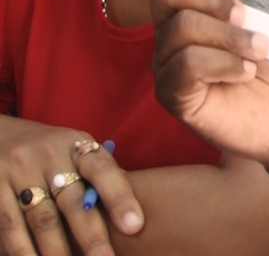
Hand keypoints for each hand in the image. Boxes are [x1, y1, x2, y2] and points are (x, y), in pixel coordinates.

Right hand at [0, 121, 142, 255]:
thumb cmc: (48, 152)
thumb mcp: (72, 152)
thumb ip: (94, 177)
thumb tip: (128, 215)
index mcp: (75, 144)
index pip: (102, 169)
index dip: (120, 197)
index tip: (135, 226)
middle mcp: (47, 155)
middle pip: (73, 202)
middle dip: (92, 237)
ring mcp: (17, 170)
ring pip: (42, 219)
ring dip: (58, 251)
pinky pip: (10, 225)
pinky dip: (23, 249)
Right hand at [150, 0, 268, 164]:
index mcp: (197, 0)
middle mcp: (174, 26)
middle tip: (245, 12)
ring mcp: (169, 60)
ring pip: (181, 28)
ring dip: (228, 36)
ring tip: (262, 48)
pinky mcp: (173, 93)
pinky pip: (185, 66)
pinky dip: (221, 64)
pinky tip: (246, 72)